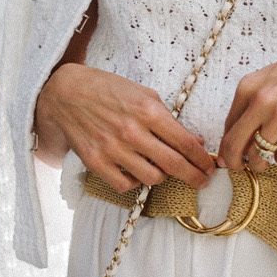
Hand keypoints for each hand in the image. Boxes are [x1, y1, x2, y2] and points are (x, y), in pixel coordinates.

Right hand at [35, 62, 218, 192]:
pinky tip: (136, 173)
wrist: (66, 94)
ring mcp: (113, 149)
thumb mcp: (144, 95)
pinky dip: (135, 182)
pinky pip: (125, 185)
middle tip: (203, 181)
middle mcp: (132, 132)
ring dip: (162, 176)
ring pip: (152, 178)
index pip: (185, 142)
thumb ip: (169, 118)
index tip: (211, 167)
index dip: (203, 159)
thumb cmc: (108, 90)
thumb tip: (195, 142)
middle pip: (174, 164)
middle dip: (194, 176)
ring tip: (162, 170)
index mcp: (147, 111)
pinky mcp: (96, 162)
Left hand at [217, 40, 276, 170]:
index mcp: (248, 88)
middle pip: (235, 144)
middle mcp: (262, 101)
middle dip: (235, 163)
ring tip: (266, 160)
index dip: (225, 148)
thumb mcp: (267, 80)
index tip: (229, 157)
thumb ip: (249, 104)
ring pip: (258, 155)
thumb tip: (231, 141)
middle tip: (240, 168)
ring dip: (260, 163)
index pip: (227, 127)